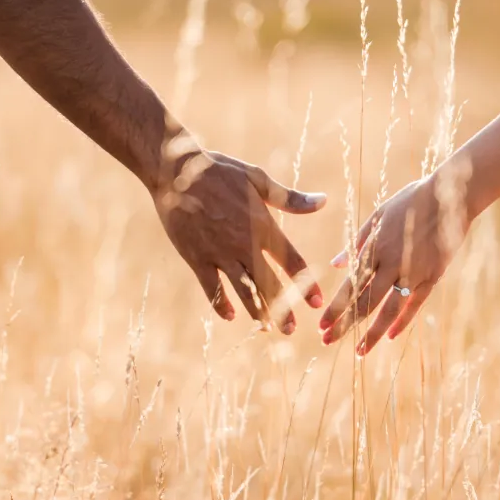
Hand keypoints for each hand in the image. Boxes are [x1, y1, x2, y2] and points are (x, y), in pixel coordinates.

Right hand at [154, 147, 324, 333]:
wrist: (176, 170)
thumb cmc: (219, 170)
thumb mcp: (258, 180)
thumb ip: (290, 199)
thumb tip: (323, 201)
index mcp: (263, 226)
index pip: (292, 261)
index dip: (306, 283)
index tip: (316, 301)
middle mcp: (245, 245)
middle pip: (270, 284)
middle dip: (283, 309)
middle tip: (292, 329)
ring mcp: (220, 254)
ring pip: (244, 291)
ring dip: (257, 312)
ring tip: (267, 329)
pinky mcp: (197, 258)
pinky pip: (212, 288)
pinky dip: (221, 304)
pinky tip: (231, 316)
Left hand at [320, 166, 473, 352]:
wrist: (451, 195)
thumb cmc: (411, 201)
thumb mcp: (378, 216)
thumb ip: (357, 242)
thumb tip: (336, 263)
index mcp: (374, 248)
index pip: (350, 285)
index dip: (335, 308)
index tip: (321, 325)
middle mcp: (391, 264)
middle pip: (364, 302)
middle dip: (344, 324)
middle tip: (327, 342)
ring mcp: (413, 271)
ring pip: (389, 309)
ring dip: (372, 333)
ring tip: (359, 352)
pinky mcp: (432, 275)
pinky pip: (415, 304)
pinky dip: (402, 321)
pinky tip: (390, 337)